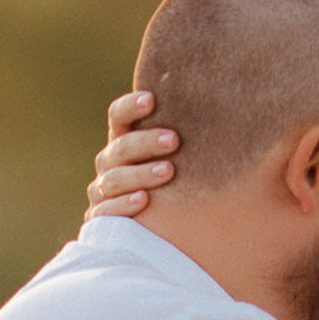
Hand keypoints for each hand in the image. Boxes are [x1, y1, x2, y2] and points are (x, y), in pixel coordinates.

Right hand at [87, 89, 178, 217]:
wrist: (158, 227)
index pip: (118, 115)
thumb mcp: (177, 155)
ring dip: (140, 174)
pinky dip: (123, 205)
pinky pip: (106, 211)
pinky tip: (143, 200)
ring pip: (113, 179)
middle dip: (146, 143)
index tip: (151, 100)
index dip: (131, 107)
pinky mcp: (99, 219)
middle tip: (173, 140)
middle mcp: (109, 163)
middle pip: (120, 148)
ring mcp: (101, 191)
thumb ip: (182, 133)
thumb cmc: (175, 180)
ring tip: (168, 171)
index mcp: (123, 139)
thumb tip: (219, 92)